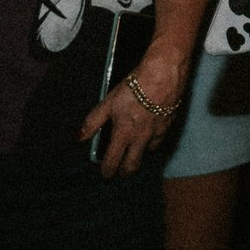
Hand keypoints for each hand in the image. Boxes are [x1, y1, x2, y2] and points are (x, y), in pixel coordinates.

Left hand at [80, 45, 187, 176]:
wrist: (162, 75)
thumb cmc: (134, 87)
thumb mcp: (108, 102)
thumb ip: (93, 121)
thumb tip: (79, 137)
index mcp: (124, 134)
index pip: (113, 162)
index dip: (107, 171)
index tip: (105, 174)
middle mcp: (141, 139)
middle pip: (133, 166)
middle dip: (125, 172)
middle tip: (120, 171)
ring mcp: (157, 133)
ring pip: (149, 152)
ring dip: (141, 153)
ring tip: (136, 147)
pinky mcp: (169, 124)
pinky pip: (160, 138)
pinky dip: (154, 138)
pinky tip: (151, 129)